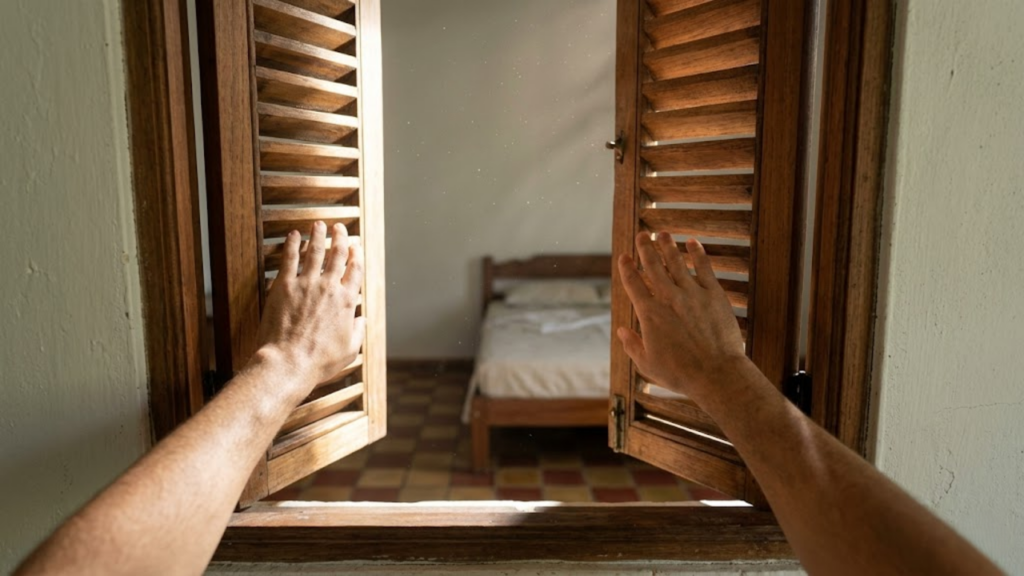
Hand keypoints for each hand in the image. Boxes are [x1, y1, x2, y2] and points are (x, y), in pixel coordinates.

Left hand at [254, 221, 364, 391]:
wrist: (289, 363)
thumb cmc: (319, 362)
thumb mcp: (349, 350)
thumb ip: (358, 331)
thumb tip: (361, 320)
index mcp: (346, 302)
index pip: (355, 270)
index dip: (356, 255)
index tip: (355, 247)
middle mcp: (329, 288)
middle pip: (337, 255)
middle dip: (340, 237)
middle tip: (339, 228)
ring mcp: (306, 285)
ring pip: (315, 251)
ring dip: (318, 235)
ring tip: (319, 224)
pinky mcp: (284, 286)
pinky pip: (289, 258)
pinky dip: (292, 244)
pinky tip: (293, 235)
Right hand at [616, 232, 746, 399]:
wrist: (716, 374)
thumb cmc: (680, 373)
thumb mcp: (648, 364)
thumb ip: (632, 345)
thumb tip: (621, 331)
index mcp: (649, 314)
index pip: (633, 284)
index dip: (627, 268)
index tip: (624, 257)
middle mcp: (668, 298)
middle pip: (653, 267)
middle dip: (646, 249)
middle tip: (642, 235)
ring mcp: (692, 294)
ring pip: (676, 263)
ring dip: (668, 246)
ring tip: (663, 234)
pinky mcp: (713, 295)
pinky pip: (704, 268)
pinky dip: (698, 254)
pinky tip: (693, 242)